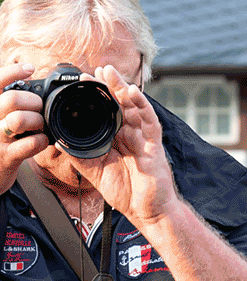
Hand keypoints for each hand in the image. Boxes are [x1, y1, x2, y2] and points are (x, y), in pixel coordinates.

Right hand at [0, 63, 48, 193]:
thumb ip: (8, 102)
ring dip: (37, 120)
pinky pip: (31, 143)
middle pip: (11, 99)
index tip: (29, 68)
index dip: (12, 72)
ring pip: (19, 119)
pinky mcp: (6, 157)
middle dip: (33, 101)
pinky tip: (41, 140)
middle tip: (39, 108)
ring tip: (39, 126)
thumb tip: (28, 80)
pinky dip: (42, 140)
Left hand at [67, 65, 181, 225]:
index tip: (82, 81)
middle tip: (95, 69)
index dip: (96, 96)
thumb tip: (58, 141)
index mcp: (116, 138)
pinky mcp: (154, 144)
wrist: (145, 210)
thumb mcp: (94, 172)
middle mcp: (130, 134)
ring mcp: (143, 137)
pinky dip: (143, 106)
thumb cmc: (126, 192)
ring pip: (134, 107)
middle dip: (108, 85)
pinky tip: (133, 93)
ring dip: (123, 88)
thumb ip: (79, 155)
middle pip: (120, 104)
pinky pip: (150, 121)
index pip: (106, 111)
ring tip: (110, 72)